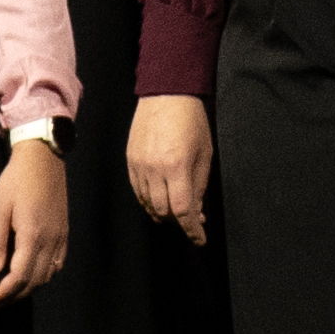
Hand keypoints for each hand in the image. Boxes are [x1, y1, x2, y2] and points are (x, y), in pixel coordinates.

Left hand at [0, 135, 72, 298]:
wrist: (44, 159)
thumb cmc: (16, 181)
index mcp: (32, 235)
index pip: (19, 277)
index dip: (3, 294)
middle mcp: (50, 241)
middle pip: (34, 282)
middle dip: (13, 297)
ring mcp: (60, 238)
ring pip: (47, 276)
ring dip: (28, 288)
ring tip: (8, 290)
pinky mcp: (64, 234)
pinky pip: (57, 265)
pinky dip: (43, 276)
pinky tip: (29, 275)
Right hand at [127, 92, 213, 236]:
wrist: (166, 94)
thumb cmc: (191, 121)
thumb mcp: (205, 154)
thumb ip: (199, 185)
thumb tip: (197, 211)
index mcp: (177, 167)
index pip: (182, 210)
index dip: (191, 230)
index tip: (199, 239)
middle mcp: (154, 169)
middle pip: (162, 211)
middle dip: (177, 222)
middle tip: (190, 221)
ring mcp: (138, 165)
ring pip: (147, 203)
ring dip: (162, 213)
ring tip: (175, 211)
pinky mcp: (130, 160)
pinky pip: (137, 190)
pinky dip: (148, 200)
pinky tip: (159, 199)